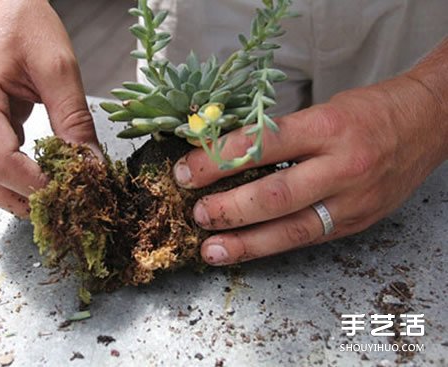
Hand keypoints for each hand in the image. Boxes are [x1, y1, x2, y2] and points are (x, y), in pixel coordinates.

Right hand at [0, 0, 98, 216]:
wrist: (4, 4)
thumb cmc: (24, 23)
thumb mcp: (59, 69)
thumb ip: (74, 120)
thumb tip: (90, 165)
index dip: (35, 183)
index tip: (70, 192)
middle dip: (28, 200)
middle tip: (68, 206)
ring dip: (23, 195)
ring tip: (61, 199)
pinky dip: (21, 179)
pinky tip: (49, 179)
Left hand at [174, 71, 447, 264]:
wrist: (427, 125)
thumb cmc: (368, 112)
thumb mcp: (322, 109)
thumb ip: (278, 134)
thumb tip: (221, 153)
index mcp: (328, 127)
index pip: (262, 145)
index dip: (218, 161)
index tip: (187, 170)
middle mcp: (341, 167)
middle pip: (274, 195)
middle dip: (228, 208)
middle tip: (197, 213)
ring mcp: (351, 201)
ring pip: (291, 229)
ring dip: (245, 243)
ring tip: (211, 248)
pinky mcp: (355, 223)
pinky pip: (307, 238)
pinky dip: (271, 246)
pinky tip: (246, 250)